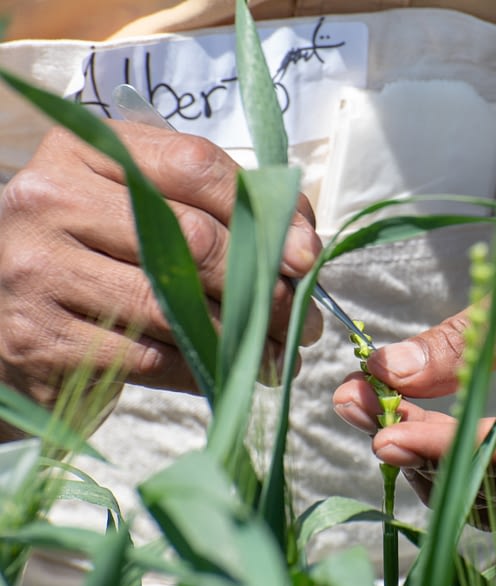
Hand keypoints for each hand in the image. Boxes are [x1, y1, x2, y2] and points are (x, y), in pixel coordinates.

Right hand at [0, 122, 322, 438]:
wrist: (2, 315)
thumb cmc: (94, 253)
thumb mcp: (144, 206)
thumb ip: (220, 205)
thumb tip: (304, 241)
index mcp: (85, 149)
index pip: (195, 164)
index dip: (265, 212)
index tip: (308, 255)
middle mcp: (51, 198)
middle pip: (194, 239)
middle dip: (266, 286)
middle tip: (305, 318)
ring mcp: (37, 269)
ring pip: (176, 305)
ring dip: (246, 336)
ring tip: (282, 351)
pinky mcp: (39, 338)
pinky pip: (150, 358)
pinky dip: (205, 367)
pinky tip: (236, 370)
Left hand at [332, 151, 495, 498]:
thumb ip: (464, 340)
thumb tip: (387, 372)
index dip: (449, 449)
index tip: (385, 436)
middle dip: (421, 449)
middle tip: (355, 407)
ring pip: (487, 469)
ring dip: (423, 443)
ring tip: (364, 402)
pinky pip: (489, 443)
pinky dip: (441, 428)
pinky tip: (400, 402)